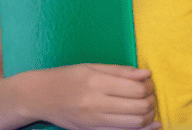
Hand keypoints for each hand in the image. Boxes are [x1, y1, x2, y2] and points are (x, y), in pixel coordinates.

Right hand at [12, 63, 158, 129]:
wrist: (40, 96)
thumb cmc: (66, 78)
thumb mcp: (91, 67)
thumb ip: (120, 71)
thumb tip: (146, 74)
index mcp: (96, 82)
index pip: (136, 88)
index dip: (149, 86)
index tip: (148, 83)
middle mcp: (96, 103)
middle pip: (139, 107)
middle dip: (151, 101)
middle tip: (150, 95)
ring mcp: (94, 120)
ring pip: (135, 123)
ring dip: (148, 116)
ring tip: (147, 108)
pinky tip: (150, 125)